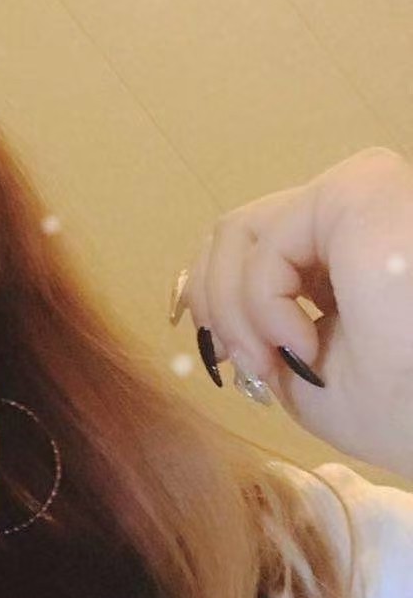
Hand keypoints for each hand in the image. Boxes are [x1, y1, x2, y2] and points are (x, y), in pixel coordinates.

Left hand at [171, 146, 412, 482]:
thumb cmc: (392, 410)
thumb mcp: (297, 371)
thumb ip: (255, 327)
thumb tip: (205, 310)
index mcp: (341, 260)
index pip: (250, 247)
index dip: (212, 300)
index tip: (225, 360)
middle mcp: (350, 220)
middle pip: (233, 233)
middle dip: (211, 304)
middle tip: (237, 360)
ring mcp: (357, 197)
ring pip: (236, 231)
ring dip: (232, 311)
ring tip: (268, 360)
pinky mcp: (360, 187)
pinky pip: (266, 238)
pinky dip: (260, 302)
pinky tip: (301, 342)